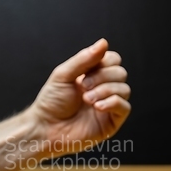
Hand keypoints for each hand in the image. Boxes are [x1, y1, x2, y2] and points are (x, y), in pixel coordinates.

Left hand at [26, 38, 130, 157]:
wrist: (46, 127)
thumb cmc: (51, 102)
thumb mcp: (64, 74)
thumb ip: (84, 58)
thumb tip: (104, 42)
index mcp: (93, 75)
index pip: (113, 60)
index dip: (104, 61)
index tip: (85, 71)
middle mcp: (103, 88)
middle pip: (120, 72)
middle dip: (102, 77)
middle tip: (83, 86)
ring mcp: (109, 105)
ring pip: (124, 89)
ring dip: (105, 90)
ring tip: (87, 99)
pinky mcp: (111, 122)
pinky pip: (125, 107)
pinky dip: (112, 103)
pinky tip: (97, 107)